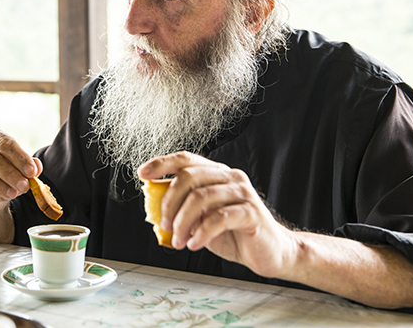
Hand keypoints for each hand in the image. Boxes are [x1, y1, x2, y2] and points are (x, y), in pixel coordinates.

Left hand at [138, 151, 298, 279]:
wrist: (270, 253)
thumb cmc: (234, 234)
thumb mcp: (201, 220)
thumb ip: (183, 209)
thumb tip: (153, 206)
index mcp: (216, 174)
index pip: (186, 159)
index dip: (162, 163)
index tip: (142, 174)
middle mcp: (230, 177)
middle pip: (189, 177)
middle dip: (169, 202)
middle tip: (163, 225)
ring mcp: (243, 193)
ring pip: (202, 197)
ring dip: (183, 222)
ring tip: (179, 241)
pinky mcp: (252, 212)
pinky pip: (219, 217)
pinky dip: (201, 232)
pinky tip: (195, 244)